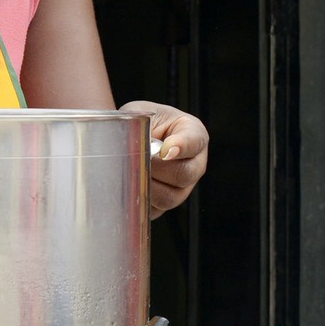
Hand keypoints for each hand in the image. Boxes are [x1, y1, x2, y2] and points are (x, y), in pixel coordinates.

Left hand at [121, 100, 207, 217]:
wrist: (130, 138)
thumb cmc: (141, 123)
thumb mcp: (141, 114)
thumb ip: (143, 125)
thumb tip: (142, 149)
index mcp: (194, 134)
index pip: (194, 142)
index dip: (180, 147)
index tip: (165, 150)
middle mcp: (195, 163)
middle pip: (184, 174)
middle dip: (156, 168)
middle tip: (137, 159)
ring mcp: (183, 187)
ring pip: (170, 197)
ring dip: (147, 186)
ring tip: (130, 172)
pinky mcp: (166, 204)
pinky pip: (155, 210)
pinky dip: (140, 201)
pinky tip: (130, 185)